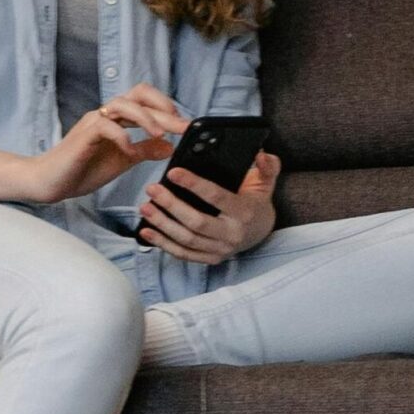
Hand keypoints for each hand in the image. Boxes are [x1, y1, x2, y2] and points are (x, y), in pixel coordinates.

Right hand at [15, 83, 186, 205]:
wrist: (50, 182)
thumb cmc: (82, 170)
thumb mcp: (122, 161)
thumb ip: (144, 151)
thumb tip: (170, 146)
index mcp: (117, 119)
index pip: (145, 100)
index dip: (167, 108)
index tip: (185, 125)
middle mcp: (106, 115)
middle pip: (138, 95)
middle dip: (165, 110)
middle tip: (184, 126)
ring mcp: (93, 123)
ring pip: (123, 104)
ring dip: (146, 117)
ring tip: (160, 134)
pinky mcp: (83, 136)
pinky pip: (105, 127)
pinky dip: (122, 138)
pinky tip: (129, 152)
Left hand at [138, 149, 281, 263]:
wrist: (261, 232)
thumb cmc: (256, 203)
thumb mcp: (266, 183)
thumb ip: (268, 167)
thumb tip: (262, 154)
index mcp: (244, 212)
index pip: (216, 197)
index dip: (194, 184)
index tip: (173, 173)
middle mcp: (232, 234)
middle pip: (196, 222)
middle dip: (171, 205)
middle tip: (152, 189)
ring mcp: (220, 249)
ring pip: (186, 239)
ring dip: (163, 224)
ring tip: (145, 207)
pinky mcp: (210, 258)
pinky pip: (183, 254)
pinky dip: (163, 243)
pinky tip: (146, 230)